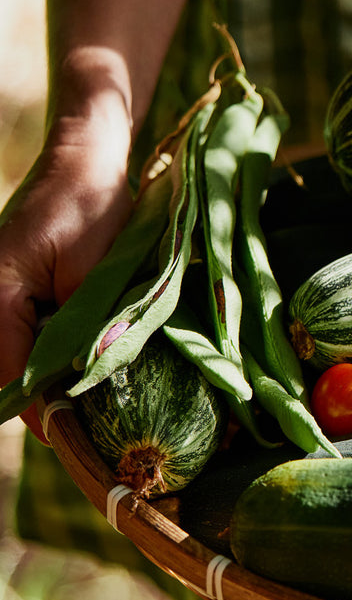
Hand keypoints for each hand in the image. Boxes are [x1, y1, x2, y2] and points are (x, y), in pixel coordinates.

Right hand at [0, 108, 132, 442]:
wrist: (88, 162)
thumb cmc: (89, 207)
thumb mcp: (94, 272)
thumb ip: (86, 327)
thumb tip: (87, 377)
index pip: (9, 373)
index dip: (40, 409)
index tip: (73, 437)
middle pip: (9, 369)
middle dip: (46, 397)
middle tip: (89, 425)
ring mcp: (3, 294)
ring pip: (21, 355)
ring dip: (55, 375)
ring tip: (93, 398)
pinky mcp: (22, 291)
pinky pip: (31, 335)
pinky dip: (57, 351)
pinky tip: (88, 362)